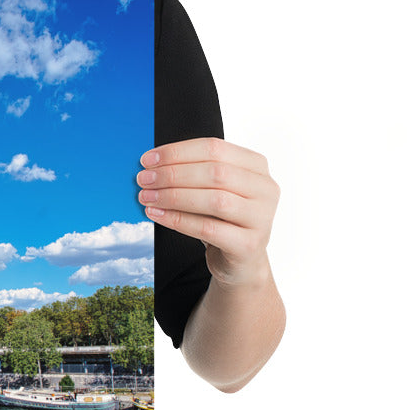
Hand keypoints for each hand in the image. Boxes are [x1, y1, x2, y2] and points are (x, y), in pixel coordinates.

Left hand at [137, 138, 279, 287]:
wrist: (241, 260)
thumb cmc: (223, 219)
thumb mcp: (211, 190)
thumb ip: (191, 173)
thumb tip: (151, 164)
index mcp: (256, 167)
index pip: (214, 148)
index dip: (177, 152)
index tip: (147, 159)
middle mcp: (265, 189)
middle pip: (215, 172)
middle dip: (173, 174)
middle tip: (144, 179)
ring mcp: (261, 218)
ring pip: (214, 200)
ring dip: (174, 196)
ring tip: (147, 197)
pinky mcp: (249, 245)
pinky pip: (208, 229)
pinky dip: (178, 220)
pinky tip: (157, 215)